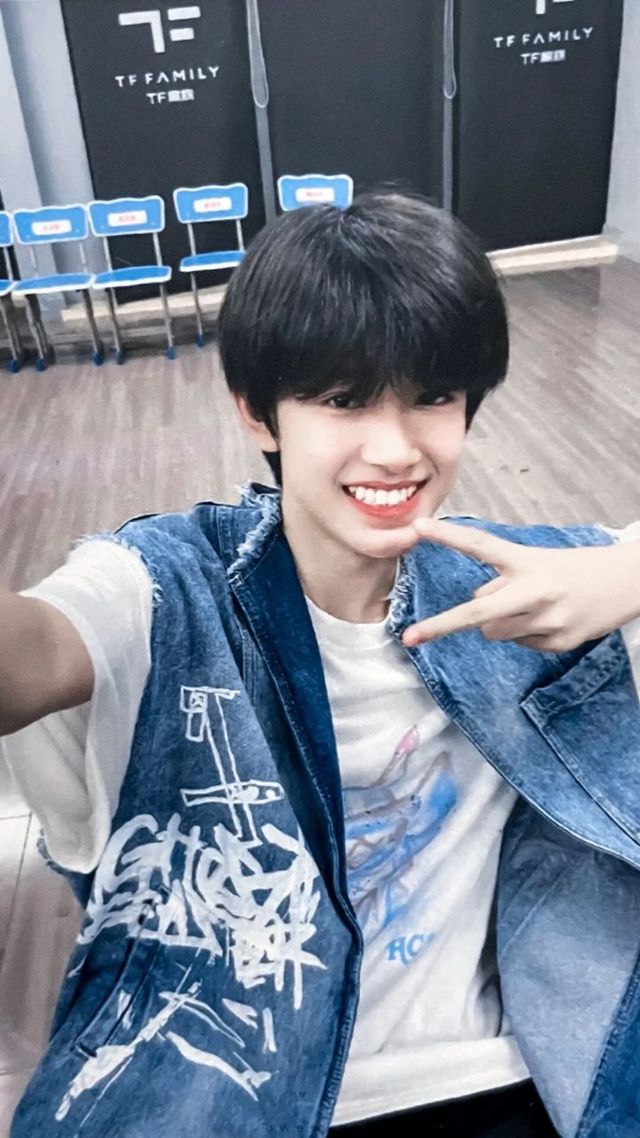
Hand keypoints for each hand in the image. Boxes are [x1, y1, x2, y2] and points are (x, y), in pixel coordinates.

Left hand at [402, 518, 639, 651]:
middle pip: (477, 612)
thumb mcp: (537, 563)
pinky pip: (519, 643)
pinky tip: (549, 619)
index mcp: (527, 561)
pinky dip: (525, 633)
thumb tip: (477, 610)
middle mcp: (534, 591)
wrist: (629, 583)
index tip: (417, 526)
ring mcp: (546, 620)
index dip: (448, 535)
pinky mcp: (556, 642)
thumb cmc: (574, 569)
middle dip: (441, 626)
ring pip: (493, 632)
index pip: (481, 545)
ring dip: (497, 622)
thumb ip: (503, 582)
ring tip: (531, 606)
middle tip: (410, 638)